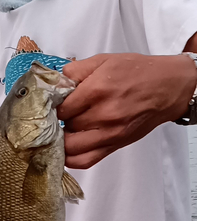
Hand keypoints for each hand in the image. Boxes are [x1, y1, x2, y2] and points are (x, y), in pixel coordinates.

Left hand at [57, 53, 196, 168]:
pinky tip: (67, 150)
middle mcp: (103, 114)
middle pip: (64, 126)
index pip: (61, 107)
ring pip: (70, 147)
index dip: (53, 106)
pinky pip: (85, 161)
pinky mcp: (114, 146)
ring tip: (62, 131)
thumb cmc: (137, 73)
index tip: (53, 105)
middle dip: (57, 122)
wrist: (166, 88)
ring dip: (62, 140)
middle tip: (60, 117)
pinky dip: (71, 159)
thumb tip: (55, 82)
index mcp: (98, 89)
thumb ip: (76, 70)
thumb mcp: (104, 60)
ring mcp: (109, 134)